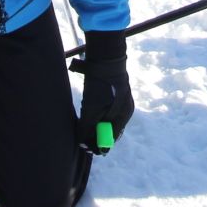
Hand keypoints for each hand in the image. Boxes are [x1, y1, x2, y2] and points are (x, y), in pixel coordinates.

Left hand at [73, 30, 133, 153]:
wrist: (105, 57)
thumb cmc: (101, 85)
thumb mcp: (92, 109)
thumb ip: (88, 127)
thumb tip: (82, 142)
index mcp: (124, 115)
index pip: (111, 137)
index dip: (98, 145)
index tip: (85, 148)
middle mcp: (125, 108)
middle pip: (109, 128)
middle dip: (95, 133)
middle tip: (81, 135)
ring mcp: (121, 98)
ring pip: (105, 117)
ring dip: (94, 121)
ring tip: (83, 119)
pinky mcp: (114, 89)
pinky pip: (104, 106)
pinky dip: (95, 110)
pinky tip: (87, 105)